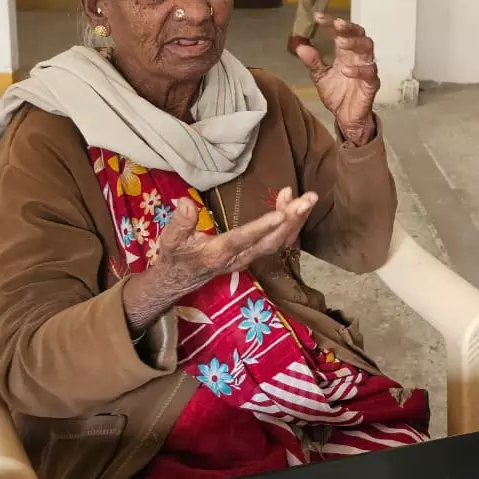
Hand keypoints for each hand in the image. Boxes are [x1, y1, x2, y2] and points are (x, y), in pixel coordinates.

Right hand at [151, 189, 315, 300]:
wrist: (179, 280)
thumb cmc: (176, 257)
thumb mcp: (170, 241)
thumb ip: (180, 223)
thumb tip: (186, 202)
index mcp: (217, 254)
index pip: (243, 239)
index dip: (262, 227)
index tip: (282, 214)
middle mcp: (239, 258)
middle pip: (271, 242)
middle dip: (292, 220)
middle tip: (308, 199)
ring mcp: (249, 258)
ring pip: (279, 242)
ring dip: (296, 220)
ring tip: (308, 197)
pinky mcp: (255, 254)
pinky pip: (278, 240)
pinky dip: (289, 222)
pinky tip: (292, 202)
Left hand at [295, 14, 378, 144]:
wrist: (346, 118)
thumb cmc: (338, 95)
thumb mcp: (320, 77)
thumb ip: (313, 62)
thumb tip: (300, 46)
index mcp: (345, 53)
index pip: (341, 32)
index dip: (331, 23)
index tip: (318, 17)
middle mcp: (358, 57)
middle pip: (359, 34)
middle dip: (348, 28)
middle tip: (336, 24)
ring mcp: (366, 68)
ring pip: (368, 48)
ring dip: (355, 43)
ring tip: (341, 42)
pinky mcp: (372, 83)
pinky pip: (369, 72)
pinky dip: (358, 70)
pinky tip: (345, 70)